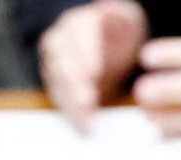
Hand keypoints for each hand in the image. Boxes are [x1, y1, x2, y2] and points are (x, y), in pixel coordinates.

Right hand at [38, 0, 147, 131]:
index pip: (78, 35)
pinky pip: (60, 100)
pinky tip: (83, 126)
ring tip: (86, 120)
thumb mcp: (126, 20)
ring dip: (71, 103)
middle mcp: (60, 41)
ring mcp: (54, 65)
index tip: (95, 73)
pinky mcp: (55, 87)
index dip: (86, 53)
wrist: (108, 47)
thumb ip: (118, 17)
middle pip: (62, 62)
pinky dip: (71, 114)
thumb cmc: (120, 32)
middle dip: (75, 84)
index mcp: (78, 22)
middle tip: (88, 102)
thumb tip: (107, 10)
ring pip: (58, 84)